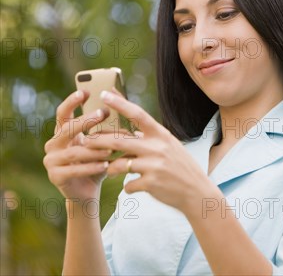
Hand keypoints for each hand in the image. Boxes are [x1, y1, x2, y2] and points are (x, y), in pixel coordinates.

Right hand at [43, 91, 113, 201]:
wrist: (87, 191)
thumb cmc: (96, 163)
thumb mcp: (102, 144)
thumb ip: (107, 128)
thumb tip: (124, 106)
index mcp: (62, 133)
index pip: (63, 113)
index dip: (72, 102)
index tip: (85, 91)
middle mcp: (53, 144)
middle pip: (67, 128)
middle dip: (86, 120)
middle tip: (103, 113)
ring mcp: (51, 161)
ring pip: (74, 151)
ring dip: (94, 149)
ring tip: (111, 148)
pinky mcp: (55, 176)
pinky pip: (75, 169)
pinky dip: (91, 167)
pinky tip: (105, 165)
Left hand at [83, 90, 215, 211]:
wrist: (196, 191)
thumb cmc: (180, 166)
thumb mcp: (169, 146)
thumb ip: (149, 139)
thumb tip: (126, 131)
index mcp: (161, 135)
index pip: (138, 114)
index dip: (120, 103)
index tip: (105, 93)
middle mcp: (157, 147)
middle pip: (119, 140)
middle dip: (98, 141)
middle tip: (85, 141)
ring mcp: (154, 166)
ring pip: (118, 164)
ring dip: (111, 168)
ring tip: (112, 170)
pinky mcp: (150, 184)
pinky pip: (127, 185)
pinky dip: (127, 186)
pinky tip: (133, 186)